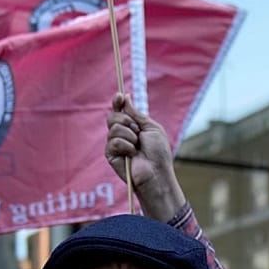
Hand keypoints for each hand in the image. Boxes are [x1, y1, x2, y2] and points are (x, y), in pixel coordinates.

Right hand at [106, 94, 185, 221]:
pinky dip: (126, 146)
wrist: (157, 172)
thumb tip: (125, 97)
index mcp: (132, 126)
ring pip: (114, 128)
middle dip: (126, 120)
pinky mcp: (110, 155)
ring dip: (129, 135)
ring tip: (137, 147)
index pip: (120, 110)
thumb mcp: (151, 128)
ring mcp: (115, 144)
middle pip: (112, 116)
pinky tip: (132, 154)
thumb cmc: (158, 153)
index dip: (117, 102)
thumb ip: (136, 114)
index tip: (119, 96)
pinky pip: (113, 141)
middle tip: (137, 131)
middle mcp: (122, 134)